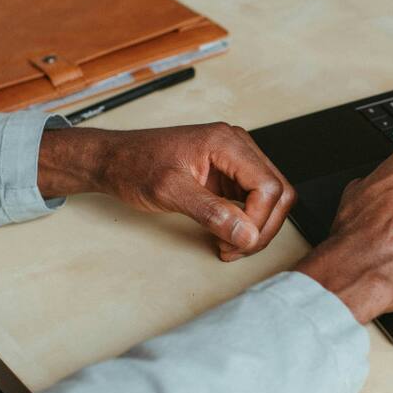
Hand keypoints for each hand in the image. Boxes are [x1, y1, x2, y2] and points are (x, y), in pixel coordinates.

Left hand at [37, 123, 294, 260]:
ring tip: (228, 245)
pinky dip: (246, 222)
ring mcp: (235, 160)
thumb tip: (245, 233)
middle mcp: (237, 146)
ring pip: (271, 198)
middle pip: (278, 192)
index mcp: (226, 142)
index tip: (234, 241)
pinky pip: (254, 200)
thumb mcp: (169, 191)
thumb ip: (210, 212)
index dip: (258, 220)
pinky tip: (225, 234)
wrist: (114, 160)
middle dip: (262, 228)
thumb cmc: (134, 166)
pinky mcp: (229, 174)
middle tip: (234, 249)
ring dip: (256, 227)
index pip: (268, 186)